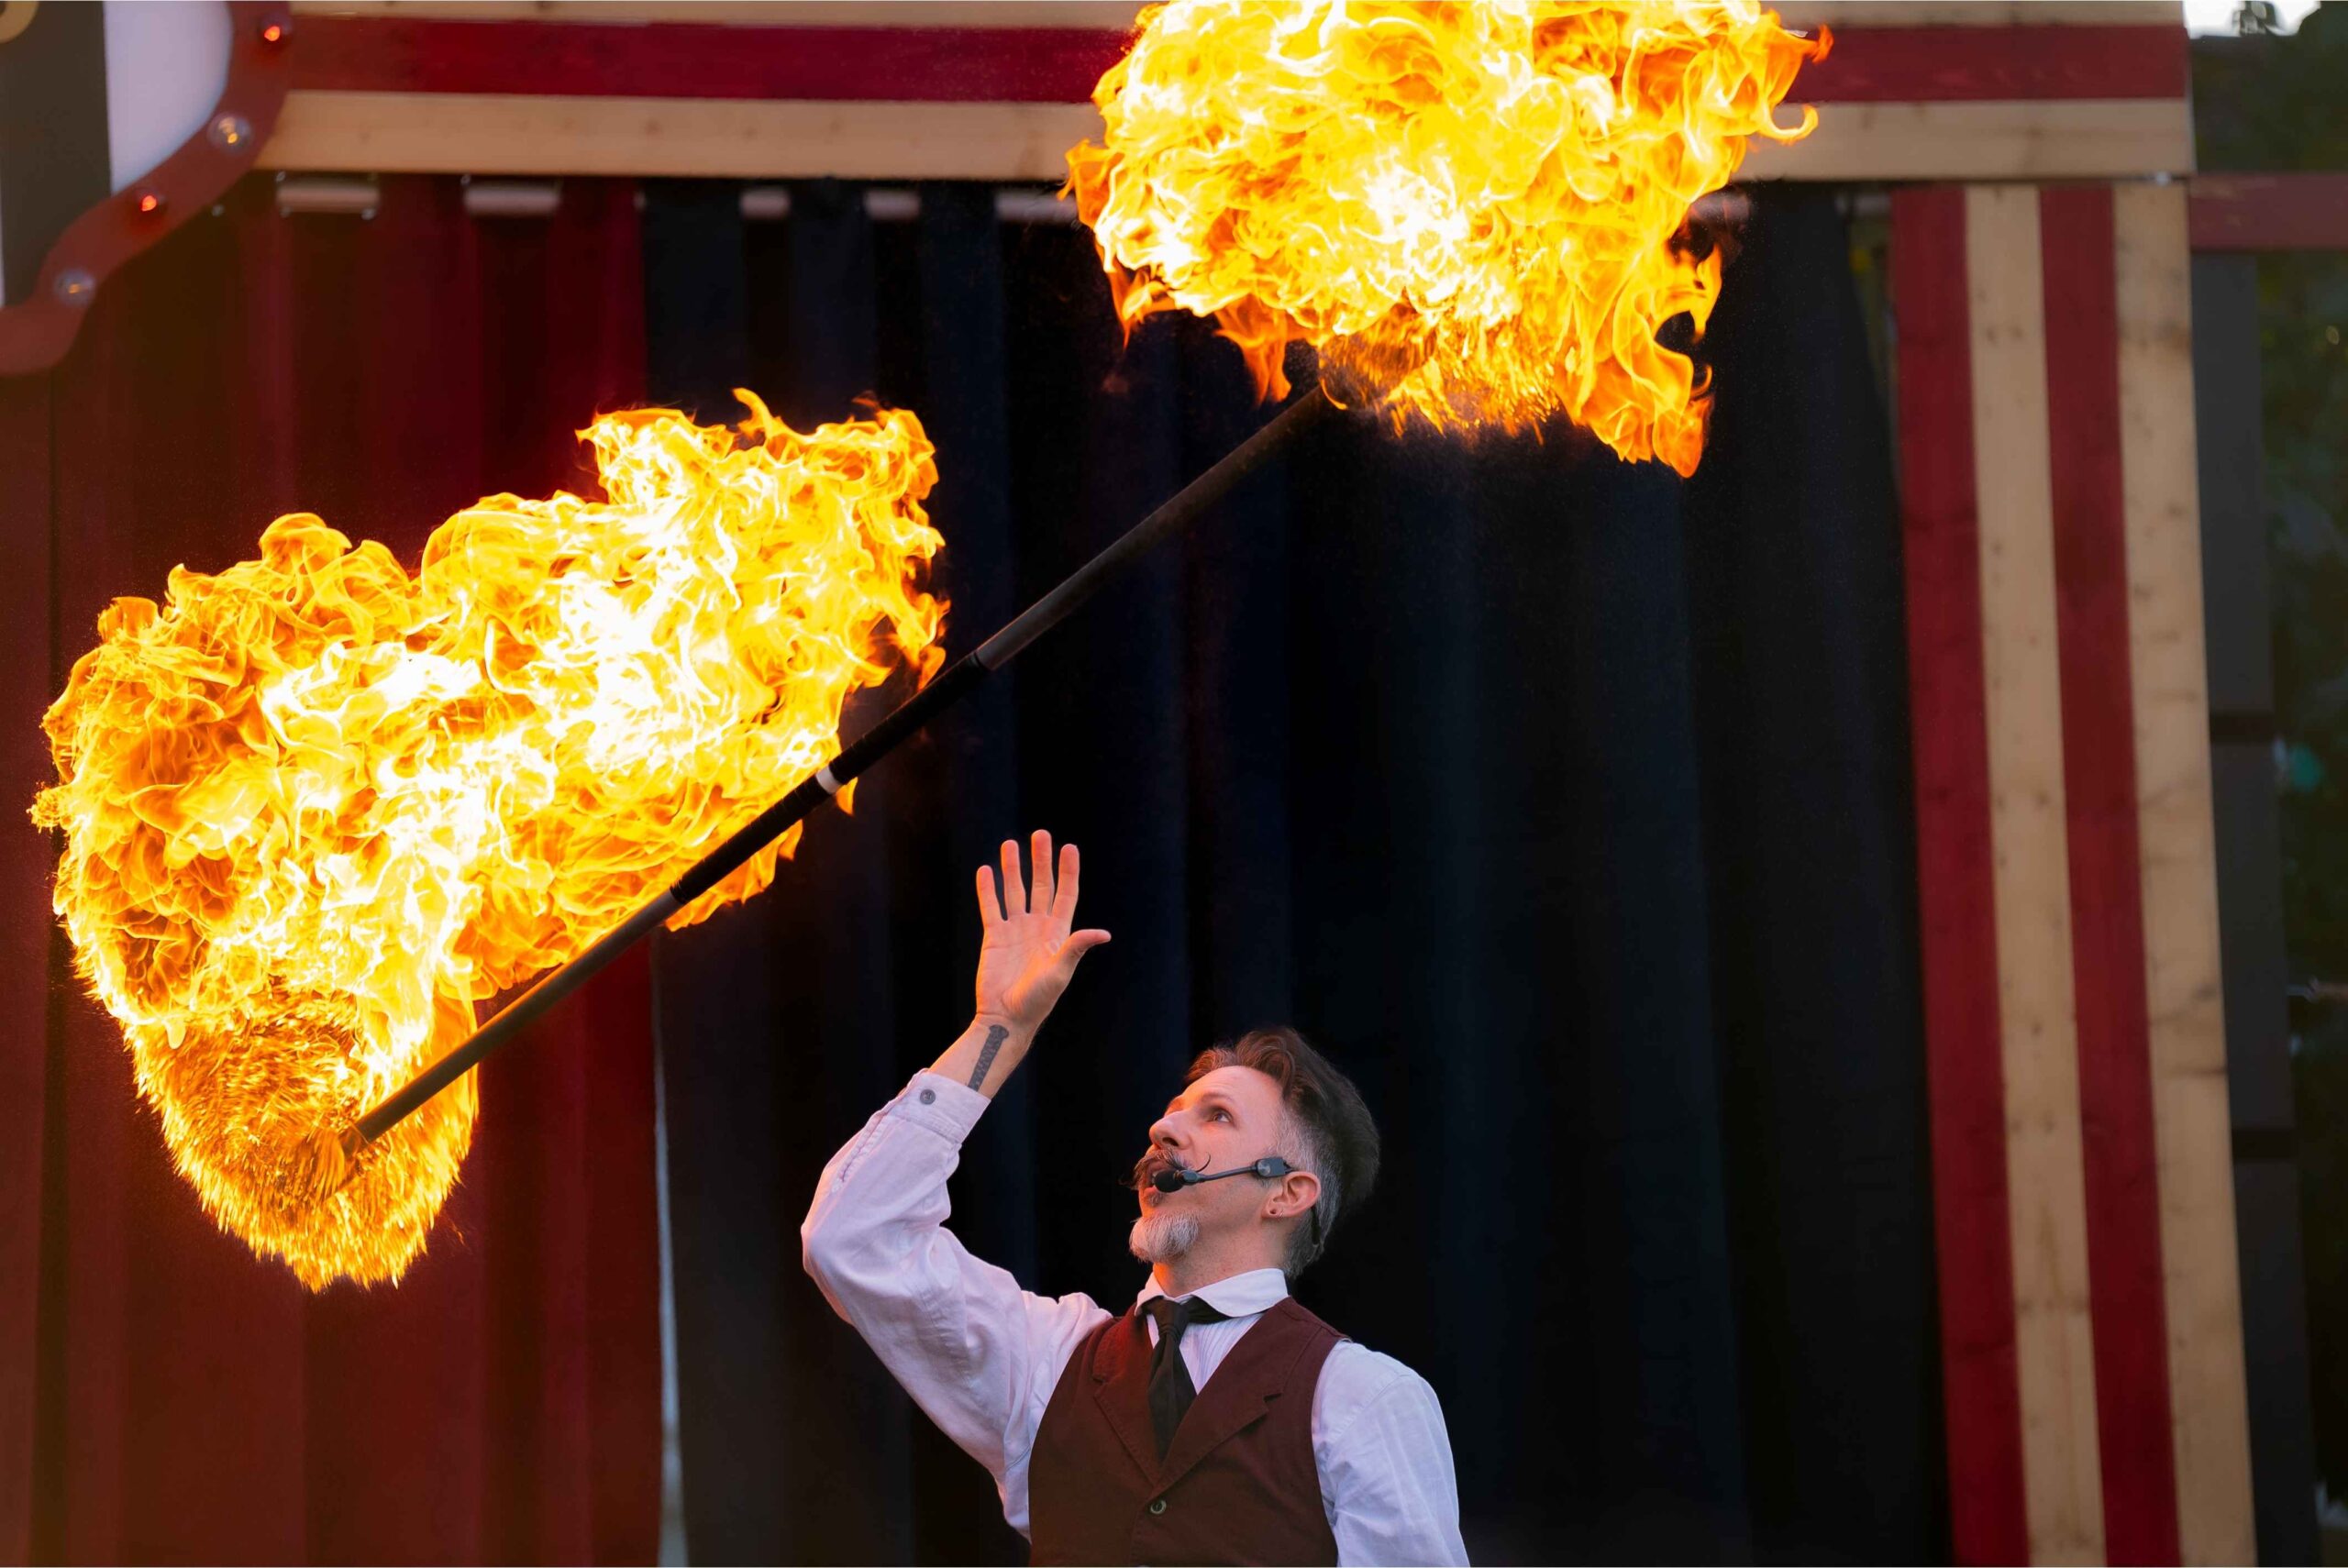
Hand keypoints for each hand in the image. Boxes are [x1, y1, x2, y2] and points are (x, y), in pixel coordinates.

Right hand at [974, 830, 1110, 1035]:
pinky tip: (985, 871)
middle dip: (1040, 861)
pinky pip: (991, 907)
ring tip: (1009, 845)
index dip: (1068, 871)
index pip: (1065, 894)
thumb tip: (1103, 933)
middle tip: (1040, 834)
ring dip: (1012, 869)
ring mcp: (1015, 930)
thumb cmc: (1037, 1000)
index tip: (1069, 848)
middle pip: (1040, 886)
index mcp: (1057, 934)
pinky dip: (987, 890)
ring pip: (1014, 892)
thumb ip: (1075, 948)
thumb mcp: (1059, 973)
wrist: (1006, 1017)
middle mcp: (1037, 927)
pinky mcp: (994, 937)